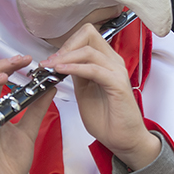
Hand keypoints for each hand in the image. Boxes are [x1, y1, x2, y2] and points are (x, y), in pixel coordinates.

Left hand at [42, 24, 158, 168]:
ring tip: (51, 67)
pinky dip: (75, 68)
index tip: (52, 58)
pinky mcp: (118, 84)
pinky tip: (62, 72)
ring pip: (88, 50)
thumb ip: (77, 74)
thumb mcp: (84, 91)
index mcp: (106, 61)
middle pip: (88, 34)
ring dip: (66, 57)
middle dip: (65, 45)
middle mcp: (113, 62)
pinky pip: (94, 69)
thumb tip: (62, 62)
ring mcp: (117, 72)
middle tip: (50, 61)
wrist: (123, 140)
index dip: (67, 43)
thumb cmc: (107, 118)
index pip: (86, 36)